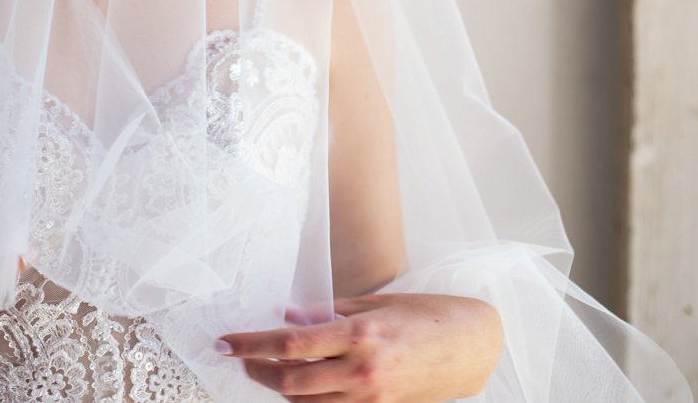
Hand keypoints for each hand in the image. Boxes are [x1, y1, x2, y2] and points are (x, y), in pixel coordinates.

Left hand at [217, 291, 504, 402]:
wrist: (471, 347)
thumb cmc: (427, 315)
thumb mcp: (377, 303)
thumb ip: (330, 311)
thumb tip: (290, 317)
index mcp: (359, 334)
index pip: (290, 344)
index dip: (252, 344)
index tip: (225, 342)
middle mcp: (362, 370)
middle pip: (291, 380)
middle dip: (257, 369)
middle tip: (238, 355)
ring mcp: (370, 397)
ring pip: (306, 401)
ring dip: (278, 386)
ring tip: (261, 368)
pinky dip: (307, 399)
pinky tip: (296, 385)